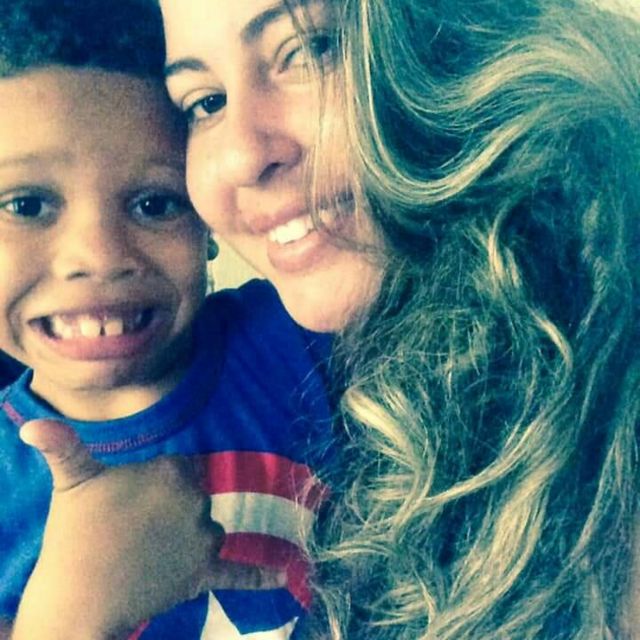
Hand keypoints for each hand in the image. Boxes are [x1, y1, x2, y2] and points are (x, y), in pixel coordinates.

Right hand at [11, 419, 282, 639]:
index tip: (133, 503)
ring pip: (207, 530)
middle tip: (135, 530)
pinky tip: (286, 578)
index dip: (156, 486)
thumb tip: (31, 424)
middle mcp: (197, 501)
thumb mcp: (72, 482)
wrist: (80, 597)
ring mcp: (202, 538)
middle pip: (196, 498)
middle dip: (171, 511)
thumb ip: (63, 447)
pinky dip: (261, 576)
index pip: (182, 468)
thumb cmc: (76, 535)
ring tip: (149, 553)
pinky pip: (238, 572)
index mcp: (173, 471)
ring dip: (188, 540)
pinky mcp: (203, 573)